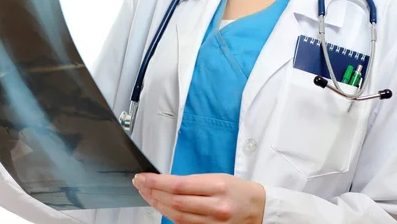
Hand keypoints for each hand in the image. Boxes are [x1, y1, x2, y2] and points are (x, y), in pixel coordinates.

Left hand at [133, 173, 264, 223]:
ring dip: (157, 205)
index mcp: (218, 187)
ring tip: (145, 194)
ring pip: (177, 217)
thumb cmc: (237, 189)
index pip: (179, 185)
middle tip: (139, 184)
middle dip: (153, 193)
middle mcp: (215, 207)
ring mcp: (213, 223)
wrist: (257, 209)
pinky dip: (170, 216)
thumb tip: (166, 182)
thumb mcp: (218, 177)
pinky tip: (160, 207)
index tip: (143, 177)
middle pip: (175, 202)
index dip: (157, 182)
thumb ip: (193, 181)